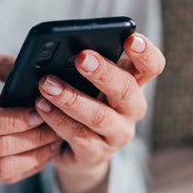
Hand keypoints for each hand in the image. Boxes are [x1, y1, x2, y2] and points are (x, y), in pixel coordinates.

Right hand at [0, 51, 60, 183]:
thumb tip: (30, 68)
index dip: (14, 119)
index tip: (39, 108)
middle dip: (34, 137)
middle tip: (57, 124)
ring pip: (1, 169)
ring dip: (35, 157)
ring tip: (54, 140)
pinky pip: (1, 178)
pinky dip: (27, 168)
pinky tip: (42, 153)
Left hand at [34, 33, 164, 192]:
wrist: (76, 151)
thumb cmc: (82, 103)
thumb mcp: (86, 82)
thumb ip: (81, 66)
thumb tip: (59, 47)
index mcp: (133, 84)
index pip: (152, 67)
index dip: (145, 53)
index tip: (131, 38)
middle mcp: (131, 110)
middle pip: (126, 90)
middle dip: (103, 73)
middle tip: (81, 58)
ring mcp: (117, 135)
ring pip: (99, 116)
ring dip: (71, 98)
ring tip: (46, 84)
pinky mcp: (96, 154)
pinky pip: (78, 136)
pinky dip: (57, 120)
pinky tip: (41, 107)